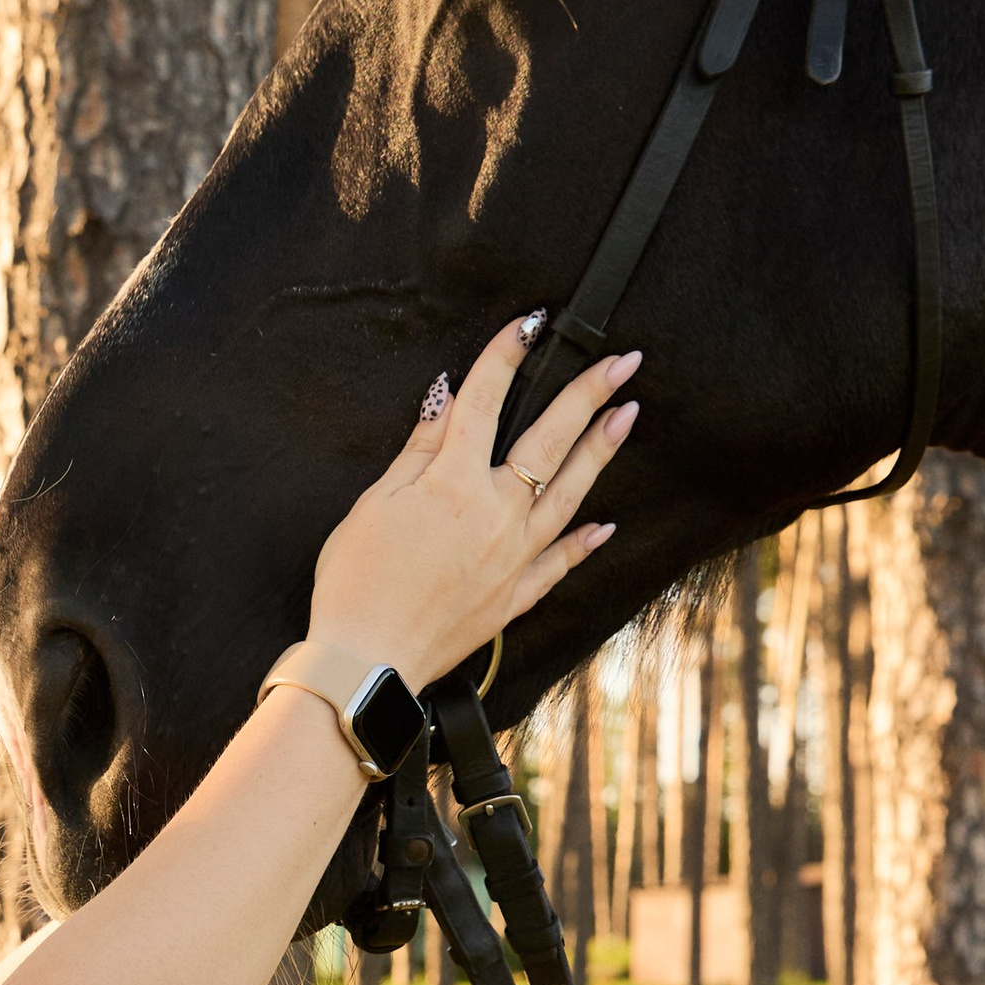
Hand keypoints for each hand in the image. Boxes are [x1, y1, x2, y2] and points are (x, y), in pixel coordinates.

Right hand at [304, 318, 636, 689]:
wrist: (368, 660)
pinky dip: (583, 542)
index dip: (506, 357)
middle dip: (589, 395)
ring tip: (628, 417)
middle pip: (550, 442)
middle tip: (624, 363)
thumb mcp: (373, 504)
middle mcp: (495, 514)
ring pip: (569, 495)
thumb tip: (446, 406)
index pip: (485, 404)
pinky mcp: (514, 596)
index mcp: (453, 484)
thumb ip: (417, 452)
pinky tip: (605, 524)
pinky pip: (559, 563)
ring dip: (601, 452)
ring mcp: (513, 557)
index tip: (530, 324)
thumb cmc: (356, 582)